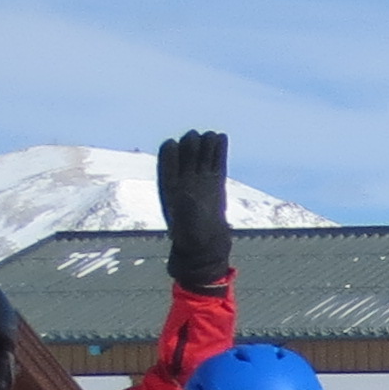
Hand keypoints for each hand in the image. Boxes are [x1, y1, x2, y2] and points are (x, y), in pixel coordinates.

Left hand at [157, 132, 233, 293]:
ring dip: (206, 146)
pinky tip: (221, 137)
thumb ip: (186, 211)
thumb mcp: (185, 227)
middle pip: (185, 157)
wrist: (206, 253)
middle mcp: (184, 183)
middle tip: (197, 139)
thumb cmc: (192, 242)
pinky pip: (216, 165)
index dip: (169, 153)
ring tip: (212, 135)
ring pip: (202, 158)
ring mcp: (200, 184)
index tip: (174, 145)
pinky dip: (218, 152)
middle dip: (190, 146)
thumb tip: (187, 194)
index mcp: (169, 189)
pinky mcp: (216, 186)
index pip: (167, 163)